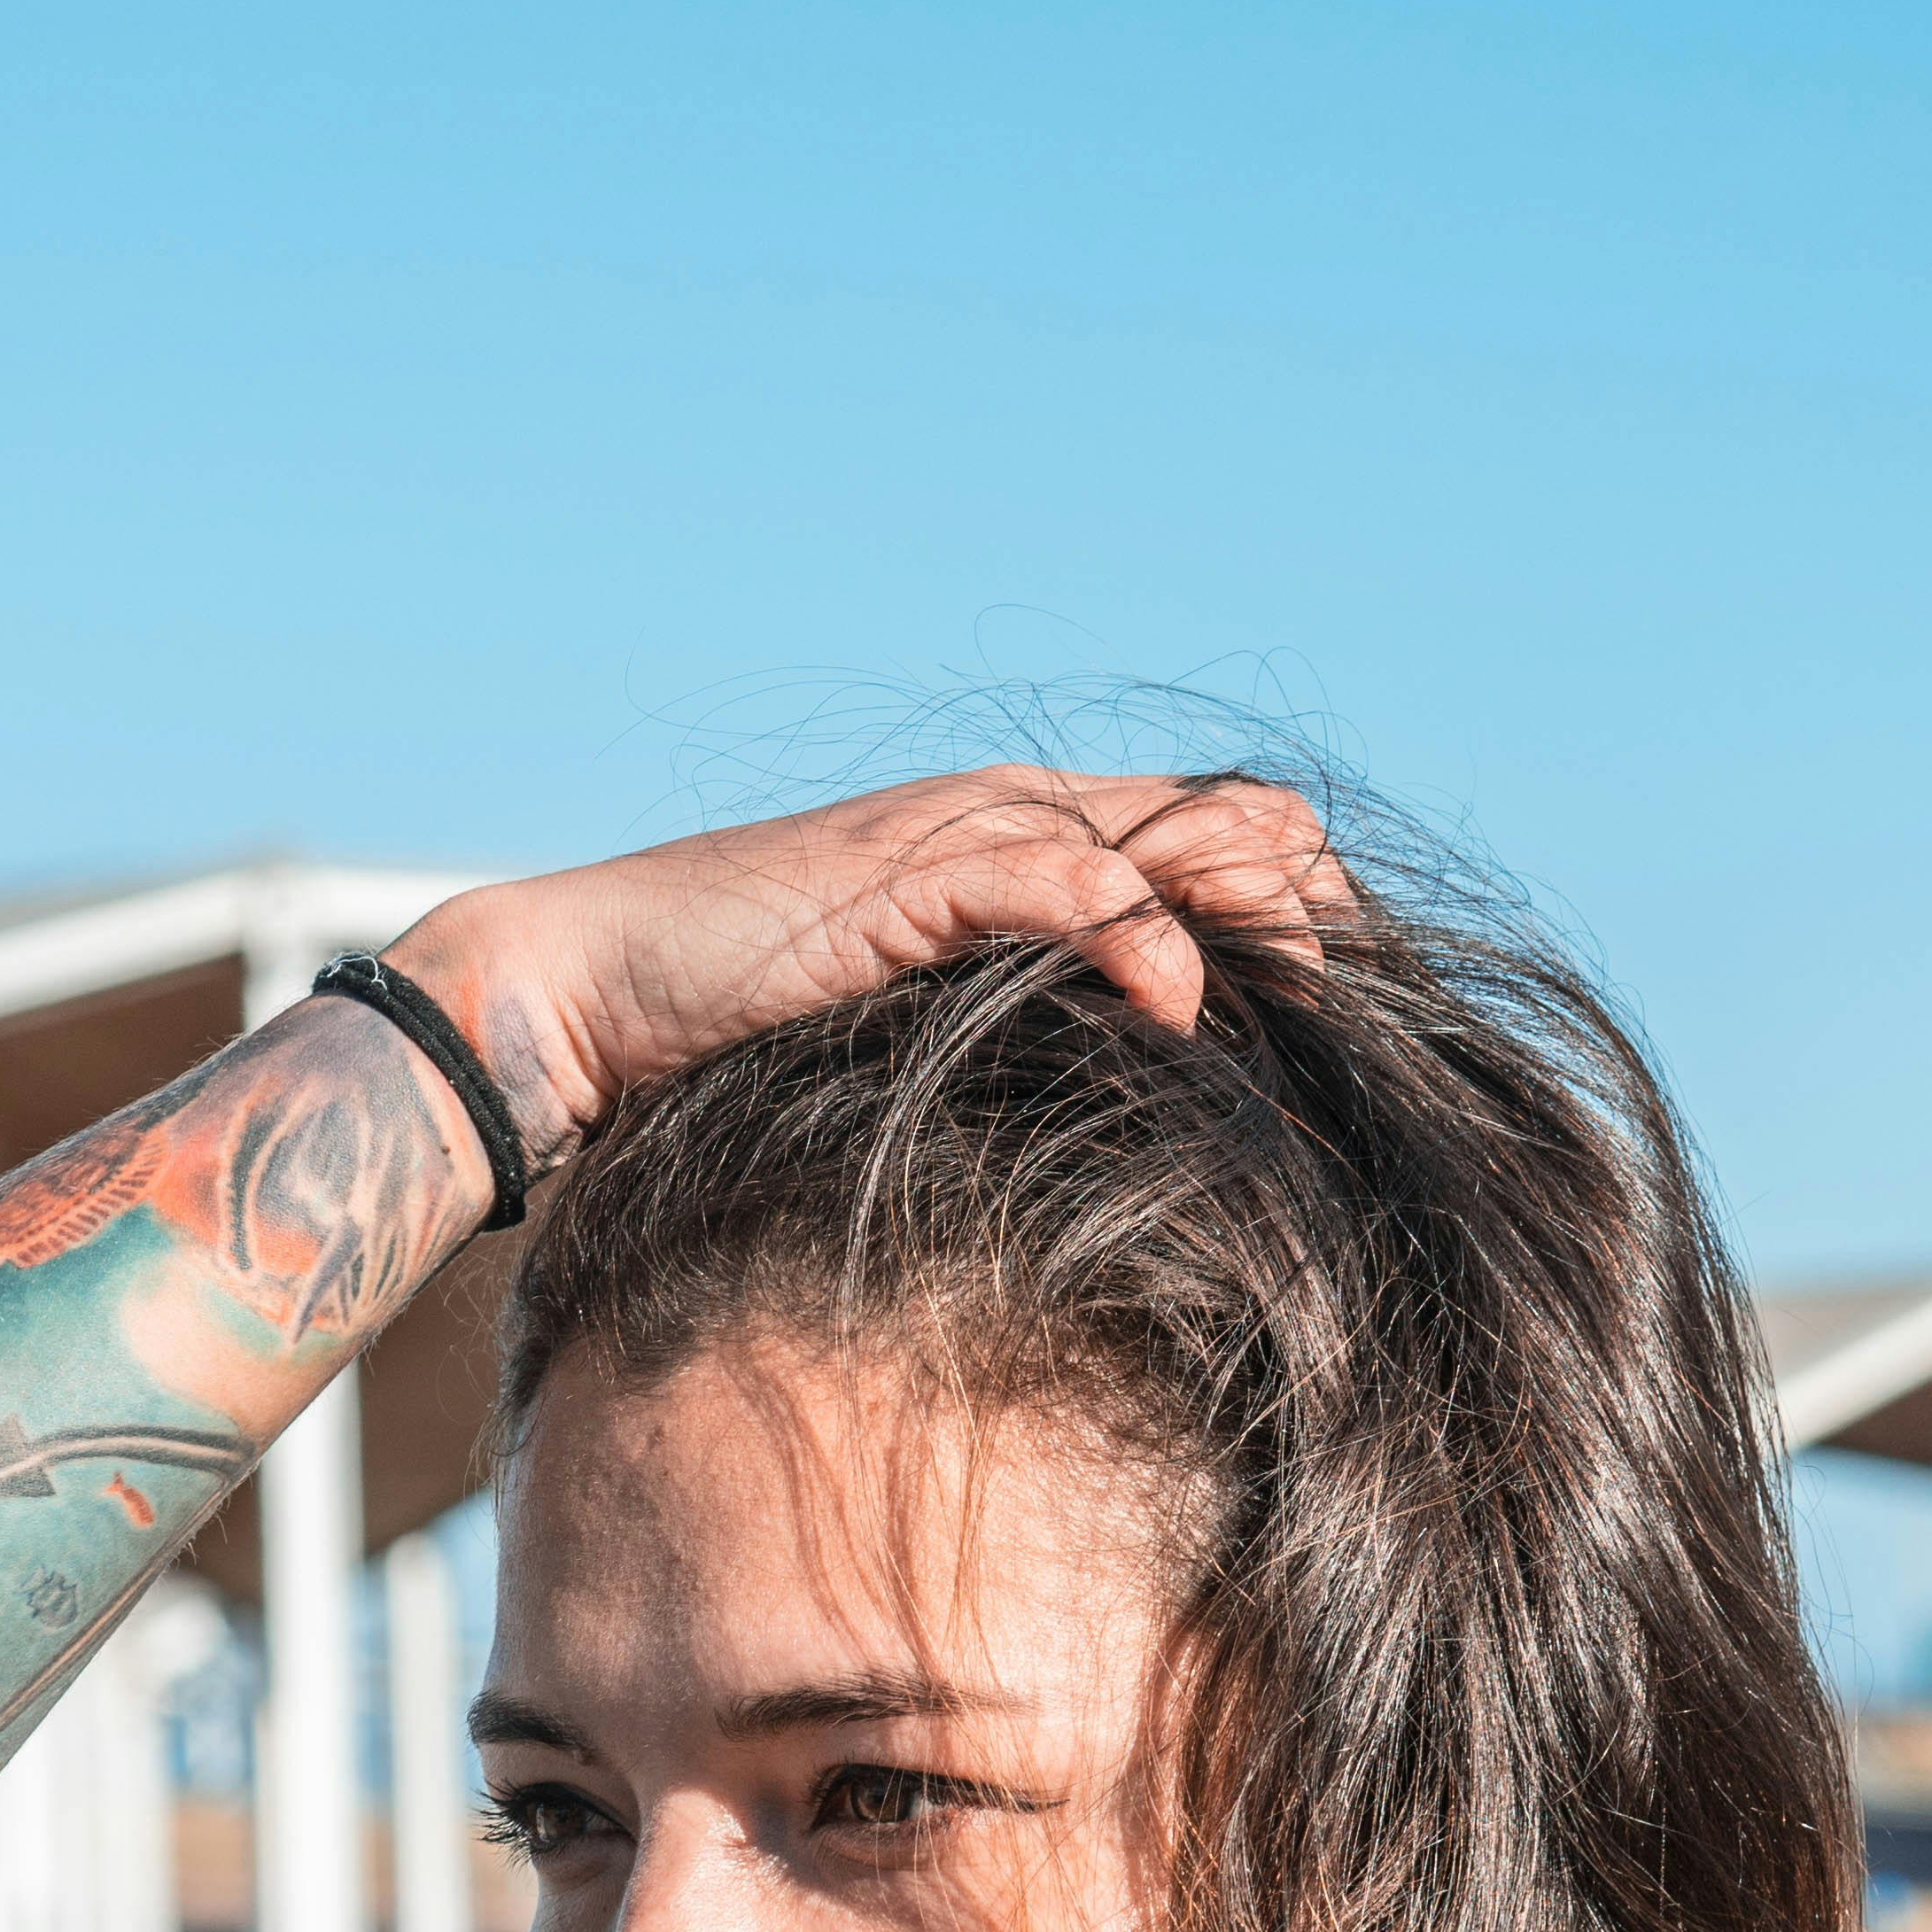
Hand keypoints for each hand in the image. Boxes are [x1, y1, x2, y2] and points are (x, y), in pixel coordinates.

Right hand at [391, 767, 1352, 1156]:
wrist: (581, 994)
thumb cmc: (734, 1031)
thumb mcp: (917, 1029)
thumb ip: (1016, 1032)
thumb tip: (1128, 1117)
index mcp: (1027, 839)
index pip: (1224, 831)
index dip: (1307, 909)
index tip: (1350, 1019)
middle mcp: (1015, 814)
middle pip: (1238, 820)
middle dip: (1315, 911)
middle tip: (1350, 1021)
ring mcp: (965, 835)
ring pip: (1180, 838)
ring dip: (1258, 922)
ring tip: (1299, 1007)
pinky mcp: (914, 876)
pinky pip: (1071, 884)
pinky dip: (1145, 942)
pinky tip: (1177, 1011)